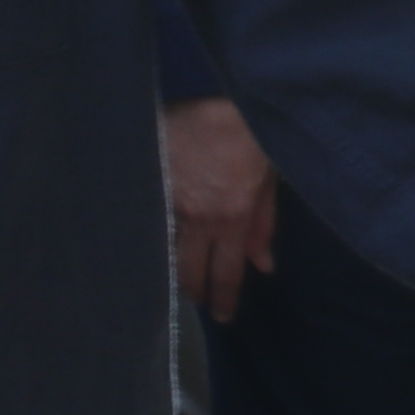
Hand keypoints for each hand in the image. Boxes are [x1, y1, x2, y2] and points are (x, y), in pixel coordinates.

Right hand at [163, 98, 278, 323]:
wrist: (215, 97)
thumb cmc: (251, 133)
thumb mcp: (269, 179)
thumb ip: (263, 225)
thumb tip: (264, 266)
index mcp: (232, 217)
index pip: (225, 273)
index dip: (222, 300)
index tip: (221, 317)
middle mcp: (198, 217)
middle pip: (188, 270)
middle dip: (192, 289)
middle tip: (195, 296)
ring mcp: (168, 199)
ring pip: (161, 245)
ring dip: (167, 260)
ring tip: (170, 268)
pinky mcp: (147, 180)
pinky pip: (145, 215)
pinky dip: (147, 227)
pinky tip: (144, 232)